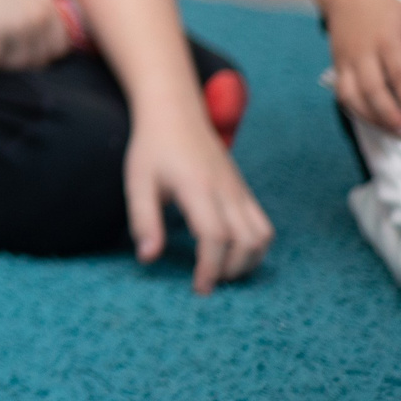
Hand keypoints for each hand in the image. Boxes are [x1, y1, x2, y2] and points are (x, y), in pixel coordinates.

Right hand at [0, 0, 69, 71]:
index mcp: (46, 1)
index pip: (58, 43)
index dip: (41, 49)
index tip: (22, 47)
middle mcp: (37, 15)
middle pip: (38, 58)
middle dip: (21, 59)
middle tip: (1, 54)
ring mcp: (16, 25)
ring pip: (15, 63)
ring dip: (1, 63)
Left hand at [125, 100, 274, 292]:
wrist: (175, 112)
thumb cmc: (152, 148)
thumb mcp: (137, 182)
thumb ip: (143, 220)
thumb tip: (148, 258)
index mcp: (197, 188)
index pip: (215, 237)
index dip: (210, 267)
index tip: (199, 288)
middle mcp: (226, 190)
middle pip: (246, 242)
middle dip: (230, 270)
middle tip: (207, 282)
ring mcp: (240, 190)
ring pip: (262, 236)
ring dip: (247, 261)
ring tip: (221, 270)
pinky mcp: (245, 190)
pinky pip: (263, 224)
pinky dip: (255, 246)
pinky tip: (231, 252)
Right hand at [325, 0, 400, 137]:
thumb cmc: (385, 10)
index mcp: (385, 39)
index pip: (397, 72)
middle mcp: (363, 52)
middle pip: (372, 88)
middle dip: (388, 113)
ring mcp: (346, 60)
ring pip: (352, 94)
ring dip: (370, 116)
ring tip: (391, 130)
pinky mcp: (336, 66)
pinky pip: (341, 93)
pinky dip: (354, 110)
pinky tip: (371, 121)